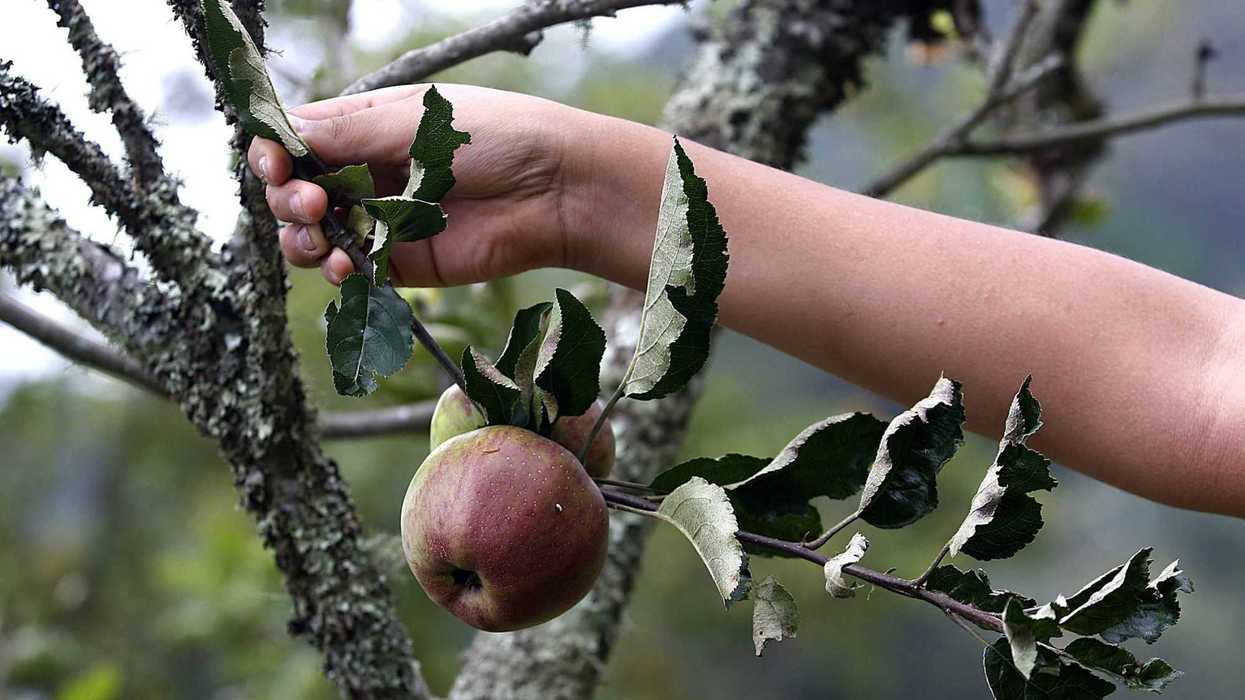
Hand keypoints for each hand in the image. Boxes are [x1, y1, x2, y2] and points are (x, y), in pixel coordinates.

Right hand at [248, 84, 583, 285]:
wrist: (558, 192)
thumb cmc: (499, 138)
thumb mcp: (418, 121)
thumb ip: (350, 132)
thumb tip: (285, 133)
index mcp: (370, 126)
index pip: (299, 139)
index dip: (275, 152)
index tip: (274, 163)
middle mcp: (370, 172)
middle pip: (295, 189)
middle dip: (286, 196)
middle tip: (312, 201)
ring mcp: (383, 219)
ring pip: (313, 234)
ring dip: (300, 235)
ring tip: (322, 228)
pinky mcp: (402, 263)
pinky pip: (351, 270)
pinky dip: (335, 270)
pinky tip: (343, 264)